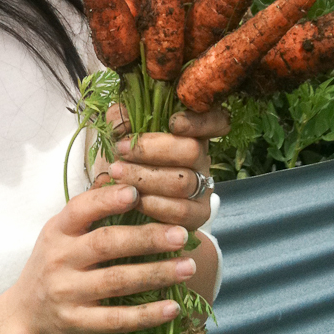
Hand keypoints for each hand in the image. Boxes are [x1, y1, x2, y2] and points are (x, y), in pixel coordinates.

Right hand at [10, 183, 196, 333]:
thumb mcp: (59, 234)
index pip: (81, 209)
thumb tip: (126, 180)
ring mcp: (68, 293)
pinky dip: (147, 315)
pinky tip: (172, 308)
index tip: (137, 193)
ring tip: (188, 267)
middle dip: (147, 238)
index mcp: (57, 231)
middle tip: (181, 234)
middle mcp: (60, 259)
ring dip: (156, 274)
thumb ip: (89, 212)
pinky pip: (117, 319)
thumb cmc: (54, 265)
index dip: (108, 200)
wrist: (25, 316)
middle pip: (106, 244)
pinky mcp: (78, 323)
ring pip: (117, 281)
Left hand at [92, 105, 229, 228]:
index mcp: (190, 133)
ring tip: (117, 173)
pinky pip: (181, 211)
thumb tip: (122, 120)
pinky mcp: (198, 214)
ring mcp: (203, 187)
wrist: (124, 200)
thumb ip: (121, 118)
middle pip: (192, 150)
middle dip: (151, 149)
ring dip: (146, 177)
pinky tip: (134, 199)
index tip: (174, 122)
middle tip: (121, 149)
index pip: (216, 121)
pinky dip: (154, 204)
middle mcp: (202, 158)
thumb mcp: (121, 133)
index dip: (201, 121)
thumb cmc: (125, 160)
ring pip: (183, 182)